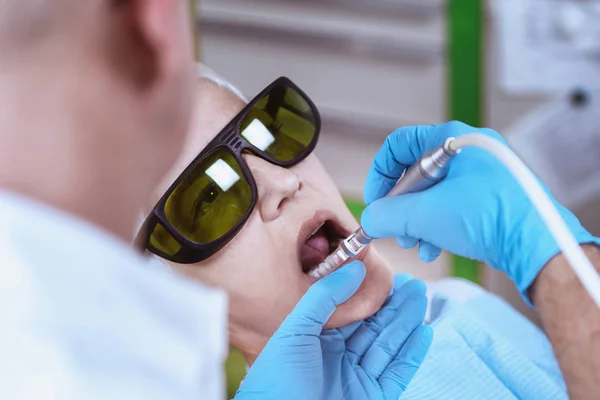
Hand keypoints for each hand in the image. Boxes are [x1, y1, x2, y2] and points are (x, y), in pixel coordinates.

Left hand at [234, 264, 432, 399]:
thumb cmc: (277, 382)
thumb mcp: (295, 331)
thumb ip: (323, 297)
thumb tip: (353, 267)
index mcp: (317, 343)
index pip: (349, 314)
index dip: (369, 295)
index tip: (386, 275)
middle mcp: (339, 360)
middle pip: (373, 328)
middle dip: (393, 306)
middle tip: (413, 284)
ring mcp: (357, 380)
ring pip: (388, 346)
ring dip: (406, 323)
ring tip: (421, 298)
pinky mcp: (373, 398)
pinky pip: (397, 373)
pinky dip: (412, 354)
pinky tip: (424, 332)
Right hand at [361, 121, 596, 295]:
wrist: (536, 243)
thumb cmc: (491, 217)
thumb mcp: (424, 214)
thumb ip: (387, 215)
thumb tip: (370, 220)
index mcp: (451, 141)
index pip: (398, 145)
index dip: (379, 173)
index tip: (375, 200)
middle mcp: (467, 151)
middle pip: (415, 173)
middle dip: (400, 205)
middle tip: (394, 226)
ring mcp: (481, 174)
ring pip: (433, 192)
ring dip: (417, 219)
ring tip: (415, 242)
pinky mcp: (490, 197)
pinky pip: (452, 204)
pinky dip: (437, 224)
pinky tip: (435, 247)